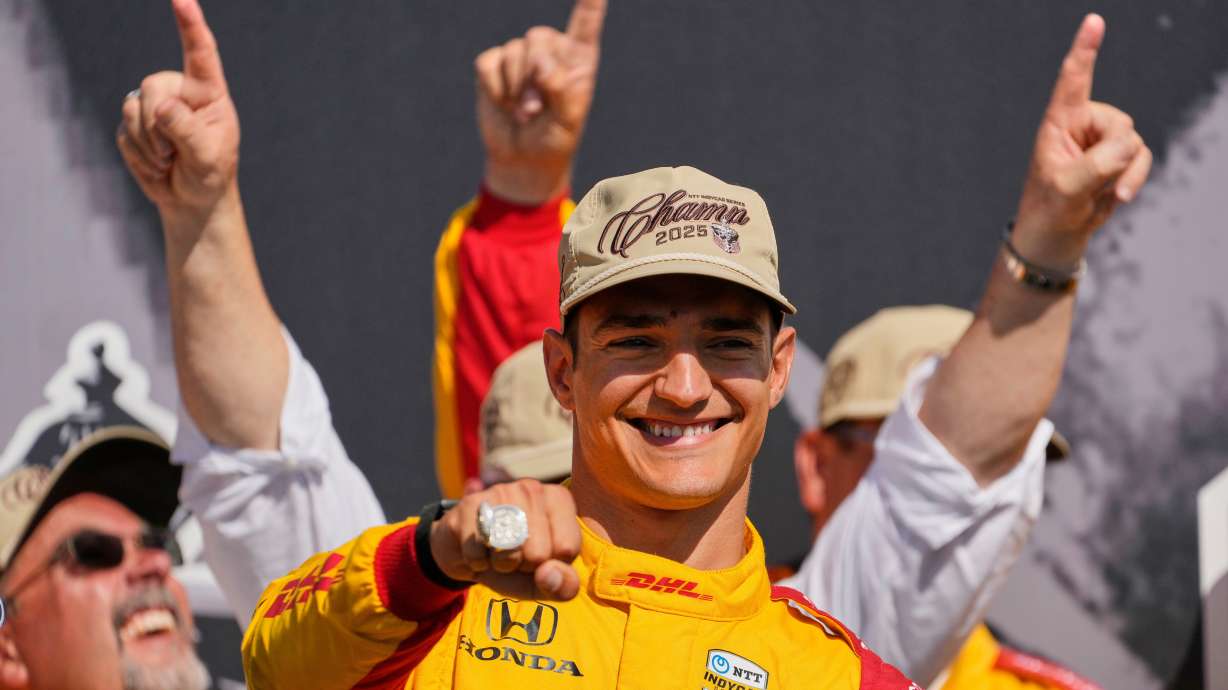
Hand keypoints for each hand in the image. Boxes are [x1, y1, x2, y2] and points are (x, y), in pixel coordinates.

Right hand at [117, 0, 238, 215]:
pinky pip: (124, 133)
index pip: (199, 53)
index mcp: (208, 92)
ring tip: (170, 161)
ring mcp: (154, 105)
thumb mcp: (209, 156)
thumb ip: (188, 130)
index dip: (190, 24)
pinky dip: (140, 157)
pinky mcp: (134, 124)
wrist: (192, 199)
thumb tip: (160, 108)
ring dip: (150, 145)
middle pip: (153, 86)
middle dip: (158, 124)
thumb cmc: (210, 174)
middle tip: (173, 153)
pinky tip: (158, 166)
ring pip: (134, 110)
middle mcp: (179, 91)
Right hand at [430, 480, 581, 600]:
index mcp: (559, 499)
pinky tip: (479, 548)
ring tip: (498, 551)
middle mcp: (533, 488)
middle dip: (524, 566)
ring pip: (509, 552)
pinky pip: (479, 552)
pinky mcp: (470, 504)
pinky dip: (477, 562)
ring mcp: (500, 491)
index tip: (540, 556)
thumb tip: (549, 573)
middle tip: (515, 554)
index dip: (550, 565)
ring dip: (501, 564)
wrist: (470, 553)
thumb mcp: (545, 580)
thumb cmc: (516, 562)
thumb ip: (563, 585)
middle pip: (538, 554)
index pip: (567, 549)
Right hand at [475, 0, 606, 203]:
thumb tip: (539, 63)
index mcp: (579, 58)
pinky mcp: (493, 64)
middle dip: (535, 74)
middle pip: (539, 37)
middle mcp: (550, 49)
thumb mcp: (568, 119)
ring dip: (516, 90)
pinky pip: (489, 63)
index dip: (590, 1)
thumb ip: (561, 88)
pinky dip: (495, 90)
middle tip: (537, 108)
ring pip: (513, 53)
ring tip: (524, 113)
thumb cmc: (554, 137)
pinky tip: (504, 104)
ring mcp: (520, 54)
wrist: (524, 158)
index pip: (586, 21)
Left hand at [1012, 14, 1152, 264]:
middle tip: (1092, 181)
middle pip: (1120, 124)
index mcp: (1059, 123)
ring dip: (1126, 173)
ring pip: (1134, 143)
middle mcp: (1082, 125)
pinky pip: (1141, 158)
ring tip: (1106, 194)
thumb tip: (1130, 144)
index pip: (1073, 81)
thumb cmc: (1049, 209)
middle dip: (1116, 156)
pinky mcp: (1117, 158)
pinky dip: (1134, 179)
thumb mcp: (1067, 188)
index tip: (1093, 20)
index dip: (1085, 50)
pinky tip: (1115, 196)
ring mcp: (1101, 141)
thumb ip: (1098, 163)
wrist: (1056, 234)